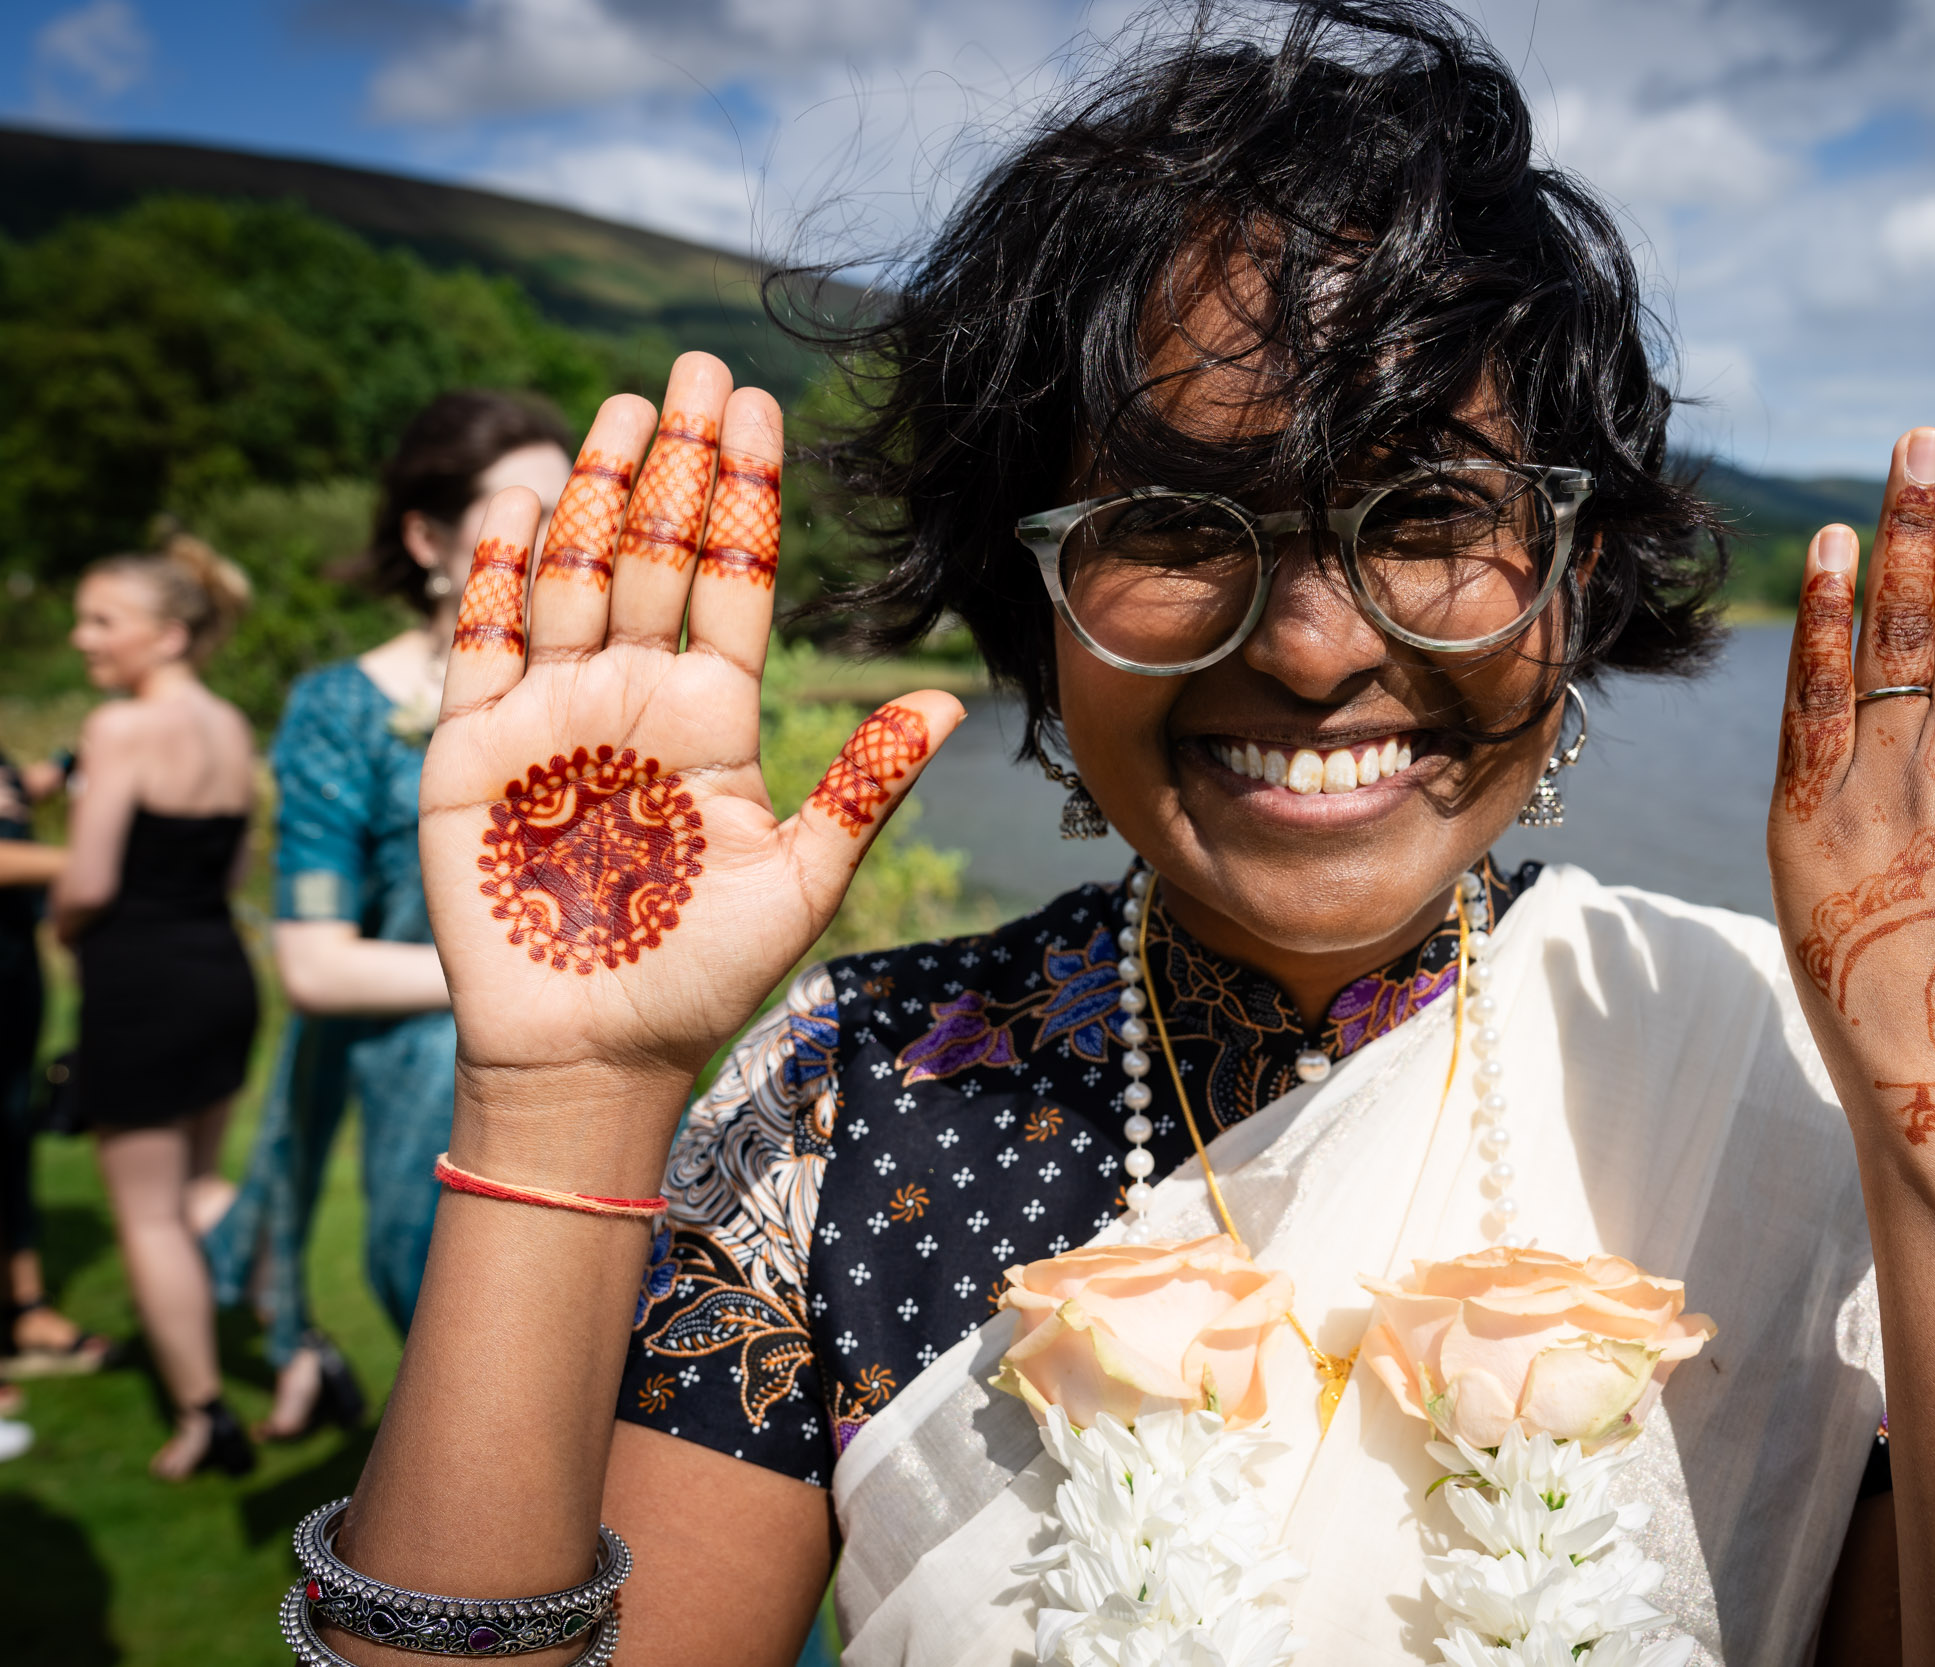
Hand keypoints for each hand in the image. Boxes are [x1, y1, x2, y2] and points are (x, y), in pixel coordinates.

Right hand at [418, 353, 963, 1127]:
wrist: (590, 1054)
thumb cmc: (702, 977)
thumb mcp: (802, 879)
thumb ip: (864, 785)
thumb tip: (950, 702)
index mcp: (714, 717)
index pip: (734, 580)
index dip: (747, 495)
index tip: (764, 407)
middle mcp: (635, 696)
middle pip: (658, 552)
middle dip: (679, 460)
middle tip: (698, 366)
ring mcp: (552, 712)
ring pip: (577, 574)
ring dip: (599, 491)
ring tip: (628, 406)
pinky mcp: (473, 747)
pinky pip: (483, 641)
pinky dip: (496, 575)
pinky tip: (517, 504)